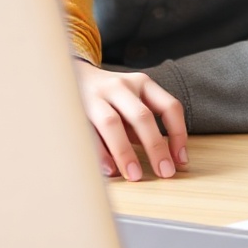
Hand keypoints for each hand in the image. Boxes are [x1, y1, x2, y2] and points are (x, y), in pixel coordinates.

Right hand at [76, 62, 189, 180]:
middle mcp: (121, 86)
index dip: (178, 134)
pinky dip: (98, 153)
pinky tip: (108, 170)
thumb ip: (143, 128)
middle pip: (142, 116)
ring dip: (125, 152)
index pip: (169, 106)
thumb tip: (164, 160)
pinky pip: (87, 133)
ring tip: (135, 176)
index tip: (180, 161)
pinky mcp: (74, 109)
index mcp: (142, 84)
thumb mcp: (131, 103)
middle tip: (165, 173)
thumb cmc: (108, 97)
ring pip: (112, 123)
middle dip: (156, 147)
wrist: (67, 72)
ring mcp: (96, 96)